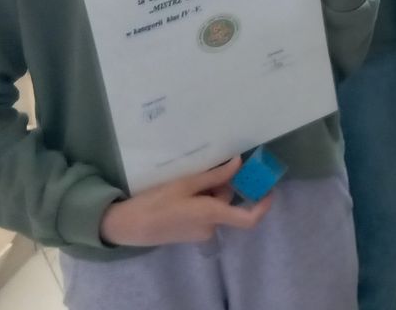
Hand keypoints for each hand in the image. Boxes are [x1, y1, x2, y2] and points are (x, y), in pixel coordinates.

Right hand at [98, 157, 271, 246]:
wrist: (127, 226)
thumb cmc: (156, 203)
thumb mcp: (186, 183)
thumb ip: (215, 176)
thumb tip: (239, 163)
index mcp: (212, 215)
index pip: (249, 219)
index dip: (263, 206)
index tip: (269, 189)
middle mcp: (210, 227)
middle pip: (227, 204)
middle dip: (222, 186)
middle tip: (208, 169)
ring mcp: (199, 232)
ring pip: (215, 207)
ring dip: (209, 192)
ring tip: (188, 180)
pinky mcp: (189, 232)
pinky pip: (204, 213)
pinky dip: (201, 200)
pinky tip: (182, 191)